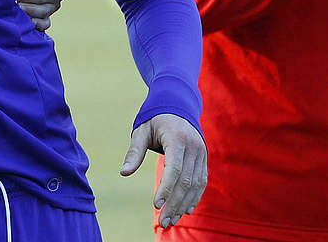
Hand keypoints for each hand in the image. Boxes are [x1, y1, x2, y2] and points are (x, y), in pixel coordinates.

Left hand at [120, 113, 206, 228]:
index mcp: (177, 138)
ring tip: (172, 220)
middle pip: (185, 181)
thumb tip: (123, 173)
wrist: (178, 105)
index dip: (166, 189)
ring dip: (184, 205)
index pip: (174, 168)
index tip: (156, 205)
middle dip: (174, 203)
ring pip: (195, 184)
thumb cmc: (155, 119)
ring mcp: (201, 153)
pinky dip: (194, 197)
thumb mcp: (141, 131)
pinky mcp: (203, 158)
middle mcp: (193, 146)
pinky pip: (201, 181)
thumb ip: (134, 152)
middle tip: (163, 222)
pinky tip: (186, 210)